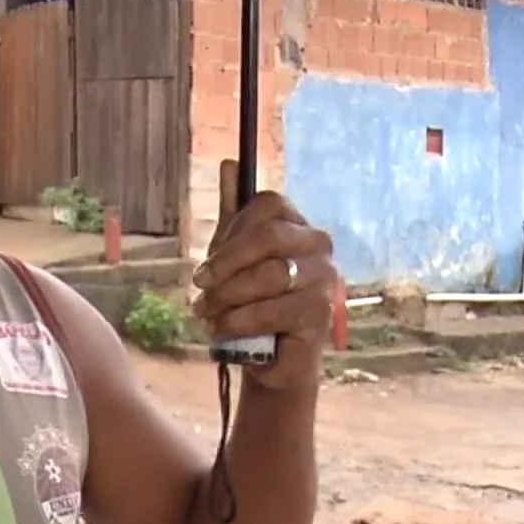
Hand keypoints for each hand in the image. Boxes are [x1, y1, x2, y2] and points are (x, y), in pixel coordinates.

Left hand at [192, 191, 336, 390]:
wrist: (270, 360)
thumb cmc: (252, 304)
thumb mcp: (234, 256)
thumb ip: (234, 213)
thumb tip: (228, 163)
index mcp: (298, 225)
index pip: (266, 205)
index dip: (230, 233)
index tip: (206, 266)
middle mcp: (319, 246)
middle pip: (268, 236)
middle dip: (225, 263)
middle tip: (199, 287)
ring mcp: (324, 279)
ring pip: (268, 275)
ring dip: (226, 297)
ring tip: (205, 314)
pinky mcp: (320, 314)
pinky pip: (271, 310)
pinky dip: (238, 321)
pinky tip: (222, 330)